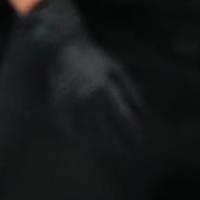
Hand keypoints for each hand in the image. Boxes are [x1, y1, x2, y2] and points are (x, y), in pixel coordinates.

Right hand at [17, 0, 144, 156]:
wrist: (63, 50)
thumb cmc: (94, 59)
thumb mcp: (117, 70)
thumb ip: (130, 92)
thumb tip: (141, 114)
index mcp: (104, 90)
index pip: (121, 119)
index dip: (131, 132)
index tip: (138, 139)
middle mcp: (86, 101)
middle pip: (105, 131)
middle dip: (118, 142)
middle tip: (128, 150)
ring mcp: (70, 106)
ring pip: (88, 134)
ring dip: (101, 144)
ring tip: (113, 150)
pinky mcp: (58, 109)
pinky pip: (71, 130)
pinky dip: (82, 139)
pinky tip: (92, 143)